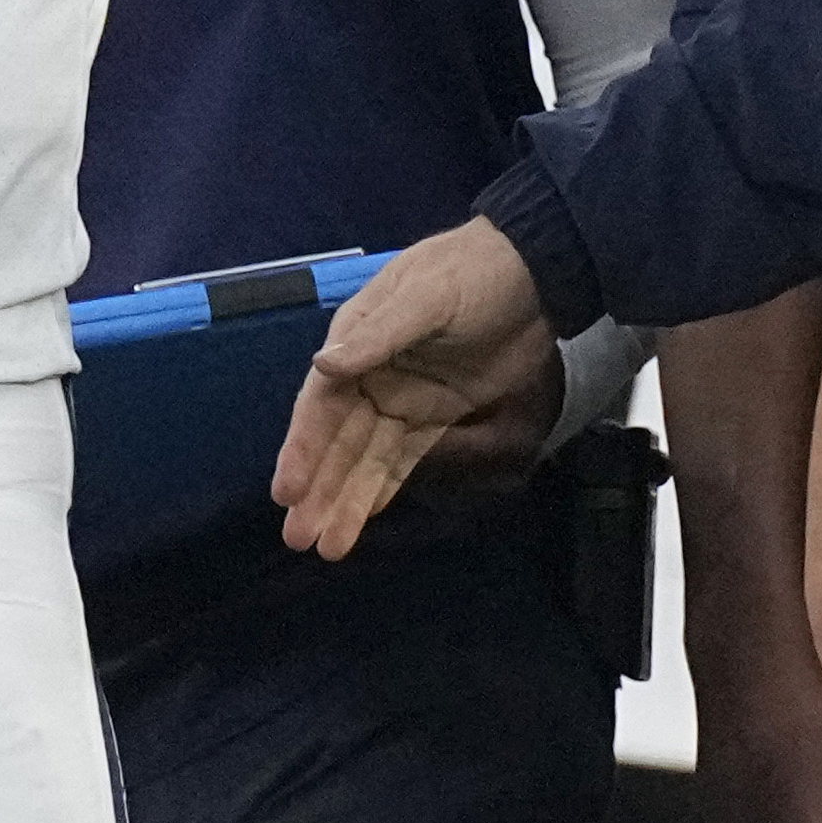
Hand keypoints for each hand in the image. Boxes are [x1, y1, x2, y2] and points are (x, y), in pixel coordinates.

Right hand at [272, 219, 555, 559]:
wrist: (533, 273)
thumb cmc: (472, 273)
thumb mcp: (426, 297)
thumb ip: (378, 335)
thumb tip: (323, 365)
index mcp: (357, 339)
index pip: (321, 403)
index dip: (303, 448)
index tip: (288, 492)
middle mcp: (371, 375)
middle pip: (338, 441)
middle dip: (319, 490)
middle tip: (298, 539)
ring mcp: (403, 399)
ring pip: (366, 459)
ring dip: (346, 500)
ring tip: (327, 548)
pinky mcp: (437, 416)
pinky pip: (403, 460)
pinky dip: (382, 490)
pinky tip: (362, 520)